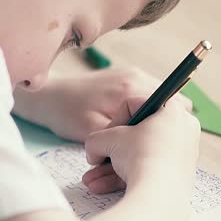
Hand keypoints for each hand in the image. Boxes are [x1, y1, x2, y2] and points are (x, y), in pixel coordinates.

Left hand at [17, 67, 163, 141]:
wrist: (47, 95)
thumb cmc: (66, 114)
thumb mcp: (93, 132)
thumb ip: (121, 136)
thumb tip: (147, 143)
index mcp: (131, 88)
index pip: (173, 105)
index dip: (167, 128)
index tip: (156, 145)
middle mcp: (137, 76)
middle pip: (172, 104)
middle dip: (161, 126)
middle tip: (144, 144)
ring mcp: (133, 75)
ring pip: (160, 103)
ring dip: (152, 121)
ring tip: (134, 138)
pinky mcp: (128, 79)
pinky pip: (148, 99)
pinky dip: (144, 115)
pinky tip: (128, 129)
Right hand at [82, 95, 199, 193]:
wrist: (160, 196)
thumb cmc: (141, 157)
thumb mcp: (110, 140)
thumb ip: (97, 139)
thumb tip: (94, 151)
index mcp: (172, 110)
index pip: (135, 105)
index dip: (114, 121)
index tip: (106, 135)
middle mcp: (182, 130)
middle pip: (137, 135)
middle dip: (110, 150)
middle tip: (96, 159)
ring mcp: (182, 154)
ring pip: (139, 156)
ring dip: (112, 168)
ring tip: (91, 180)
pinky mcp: (177, 176)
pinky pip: (147, 170)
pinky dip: (126, 177)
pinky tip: (101, 187)